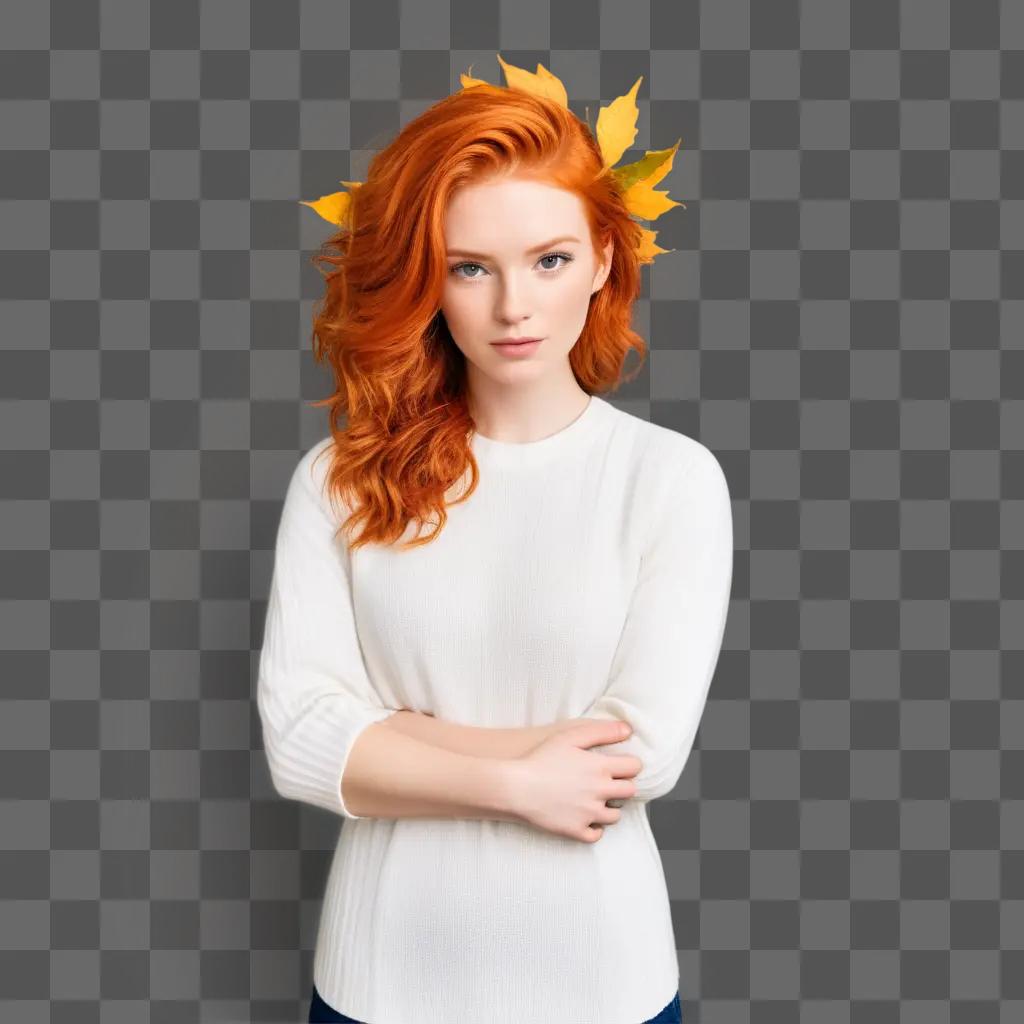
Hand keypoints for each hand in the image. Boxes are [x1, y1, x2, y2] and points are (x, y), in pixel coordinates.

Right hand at [504, 720, 642, 842]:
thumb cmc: (541, 759)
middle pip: (630, 791)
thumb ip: (601, 731)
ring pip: (616, 815)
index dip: (629, 764)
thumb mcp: (570, 737)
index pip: (634, 767)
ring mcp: (590, 814)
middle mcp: (600, 792)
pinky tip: (585, 817)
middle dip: (622, 784)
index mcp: (600, 768)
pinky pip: (597, 834)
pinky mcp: (577, 830)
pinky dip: (595, 827)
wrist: (516, 787)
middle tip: (606, 781)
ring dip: (609, 807)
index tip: (619, 764)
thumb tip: (628, 729)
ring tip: (594, 799)